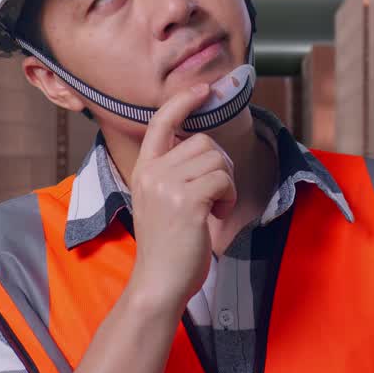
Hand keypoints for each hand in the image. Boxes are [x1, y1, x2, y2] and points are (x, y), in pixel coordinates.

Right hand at [126, 83, 237, 314]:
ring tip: (214, 208)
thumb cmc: (167, 246)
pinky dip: (229, 197)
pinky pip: (224, 180)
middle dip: (219, 166)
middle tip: (214, 196)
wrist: (159, 283)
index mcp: (144, 170)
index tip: (203, 89)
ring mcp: (168, 186)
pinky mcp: (188, 201)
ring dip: (226, 184)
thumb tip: (202, 146)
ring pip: (217, 160)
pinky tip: (217, 216)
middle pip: (203, 142)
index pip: (161, 122)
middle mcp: (152, 172)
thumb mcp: (159, 200)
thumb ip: (172, 172)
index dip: (184, 102)